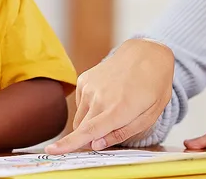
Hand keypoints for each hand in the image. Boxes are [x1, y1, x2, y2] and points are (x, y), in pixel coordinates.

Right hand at [45, 39, 174, 153]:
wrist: (147, 54)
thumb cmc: (153, 87)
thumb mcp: (149, 116)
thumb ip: (121, 133)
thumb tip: (95, 144)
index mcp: (120, 108)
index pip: (89, 131)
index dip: (69, 144)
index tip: (52, 151)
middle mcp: (100, 97)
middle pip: (82, 129)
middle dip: (90, 138)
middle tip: (111, 129)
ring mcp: (90, 86)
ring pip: (80, 119)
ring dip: (91, 122)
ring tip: (114, 107)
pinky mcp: (84, 79)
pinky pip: (80, 105)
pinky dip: (90, 107)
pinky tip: (107, 96)